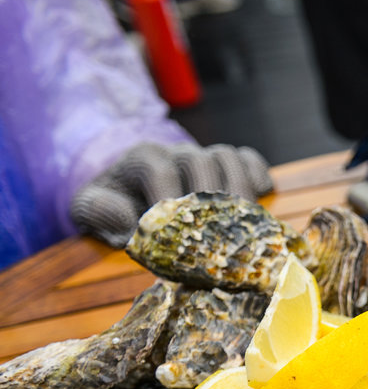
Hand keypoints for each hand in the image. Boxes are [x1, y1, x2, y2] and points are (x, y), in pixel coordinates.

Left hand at [70, 142, 273, 247]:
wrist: (127, 184)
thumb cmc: (111, 200)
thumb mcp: (87, 205)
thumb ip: (99, 210)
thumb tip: (131, 225)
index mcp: (142, 158)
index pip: (160, 170)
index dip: (169, 199)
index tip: (172, 232)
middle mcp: (177, 152)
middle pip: (202, 161)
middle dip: (211, 199)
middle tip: (219, 236)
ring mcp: (206, 156)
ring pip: (229, 159)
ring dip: (240, 191)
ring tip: (244, 226)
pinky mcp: (229, 165)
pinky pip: (251, 160)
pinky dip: (258, 177)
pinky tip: (259, 200)